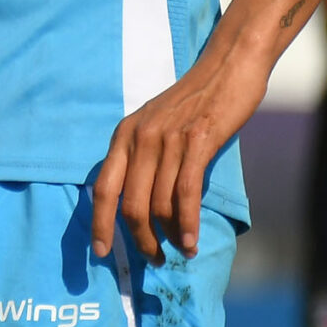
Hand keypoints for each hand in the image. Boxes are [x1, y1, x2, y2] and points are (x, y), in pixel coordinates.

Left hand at [92, 55, 267, 261]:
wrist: (227, 67)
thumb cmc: (194, 103)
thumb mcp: (156, 125)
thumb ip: (143, 158)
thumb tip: (140, 206)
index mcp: (124, 135)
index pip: (103, 188)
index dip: (99, 223)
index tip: (101, 252)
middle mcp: (141, 137)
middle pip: (130, 205)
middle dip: (141, 240)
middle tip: (154, 259)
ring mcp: (168, 139)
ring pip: (159, 204)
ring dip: (169, 236)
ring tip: (181, 252)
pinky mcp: (197, 141)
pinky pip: (185, 194)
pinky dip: (187, 223)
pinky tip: (191, 242)